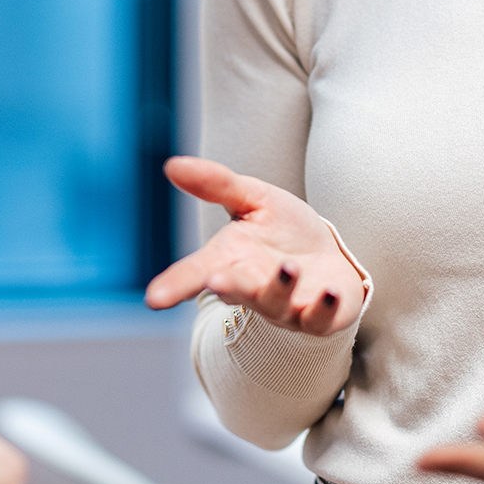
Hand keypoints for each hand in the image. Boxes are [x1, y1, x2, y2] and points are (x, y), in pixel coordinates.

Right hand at [143, 157, 364, 336]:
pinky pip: (319, 319)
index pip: (195, 274)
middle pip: (236, 290)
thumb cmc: (284, 231)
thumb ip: (216, 184)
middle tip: (216, 279)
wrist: (329, 259)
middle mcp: (252, 288)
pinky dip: (324, 309)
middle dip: (228, 285)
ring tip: (287, 267)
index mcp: (229, 261)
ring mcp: (285, 307)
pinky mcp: (318, 318)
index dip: (175, 286)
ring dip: (280, 287)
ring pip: (276, 303)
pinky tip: (329, 293)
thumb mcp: (252, 200)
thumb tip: (171, 165)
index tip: (154, 298)